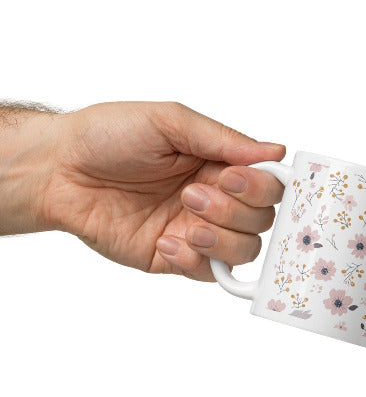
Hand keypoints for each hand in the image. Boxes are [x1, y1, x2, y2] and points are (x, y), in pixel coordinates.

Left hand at [41, 101, 285, 279]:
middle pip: (262, 221)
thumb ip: (225, 139)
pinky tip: (164, 241)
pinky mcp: (175, 257)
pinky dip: (194, 260)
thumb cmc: (107, 136)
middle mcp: (216, 199)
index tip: (232, 177)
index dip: (261, 187)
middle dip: (233, 211)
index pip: (269, 185)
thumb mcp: (170, 122)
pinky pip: (208, 274)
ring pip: (244, 251)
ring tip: (184, 220)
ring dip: (220, 238)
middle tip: (191, 194)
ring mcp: (197, 230)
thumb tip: (275, 151)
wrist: (59, 170)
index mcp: (220, 163)